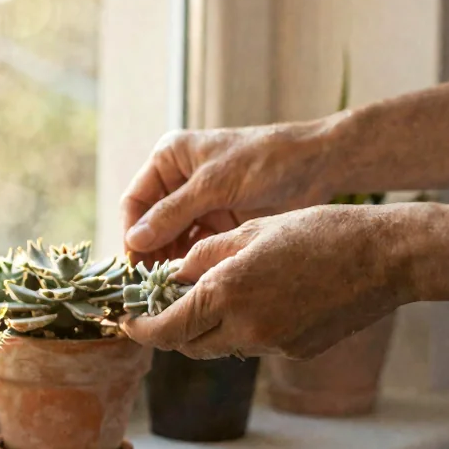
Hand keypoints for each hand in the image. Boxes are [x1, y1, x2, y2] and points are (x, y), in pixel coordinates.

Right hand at [121, 122, 339, 265]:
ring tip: (170, 289)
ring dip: (169, 262)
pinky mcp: (218, 222)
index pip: (135, 201)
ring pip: (171, 239)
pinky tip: (191, 283)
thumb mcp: (214, 184)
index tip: (134, 263)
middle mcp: (178, 181)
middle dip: (150, 252)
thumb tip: (134, 241)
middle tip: (150, 285)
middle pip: (150, 224)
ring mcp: (198, 204)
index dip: (131, 231)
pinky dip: (191, 264)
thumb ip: (173, 213)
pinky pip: (194, 247)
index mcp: (170, 159)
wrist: (316, 165)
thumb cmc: (264, 160)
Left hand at [121, 205, 418, 359]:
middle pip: (187, 345)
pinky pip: (254, 345)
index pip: (165, 329)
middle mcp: (245, 327)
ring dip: (206, 329)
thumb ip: (204, 256)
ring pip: (220, 347)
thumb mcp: (250, 230)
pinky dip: (243, 329)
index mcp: (226, 292)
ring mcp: (273, 344)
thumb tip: (174, 273)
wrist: (385, 256)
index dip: (139, 328)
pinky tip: (259, 299)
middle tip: (164, 304)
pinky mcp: (296, 351)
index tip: (126, 320)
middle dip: (170, 329)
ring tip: (212, 295)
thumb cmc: (318, 231)